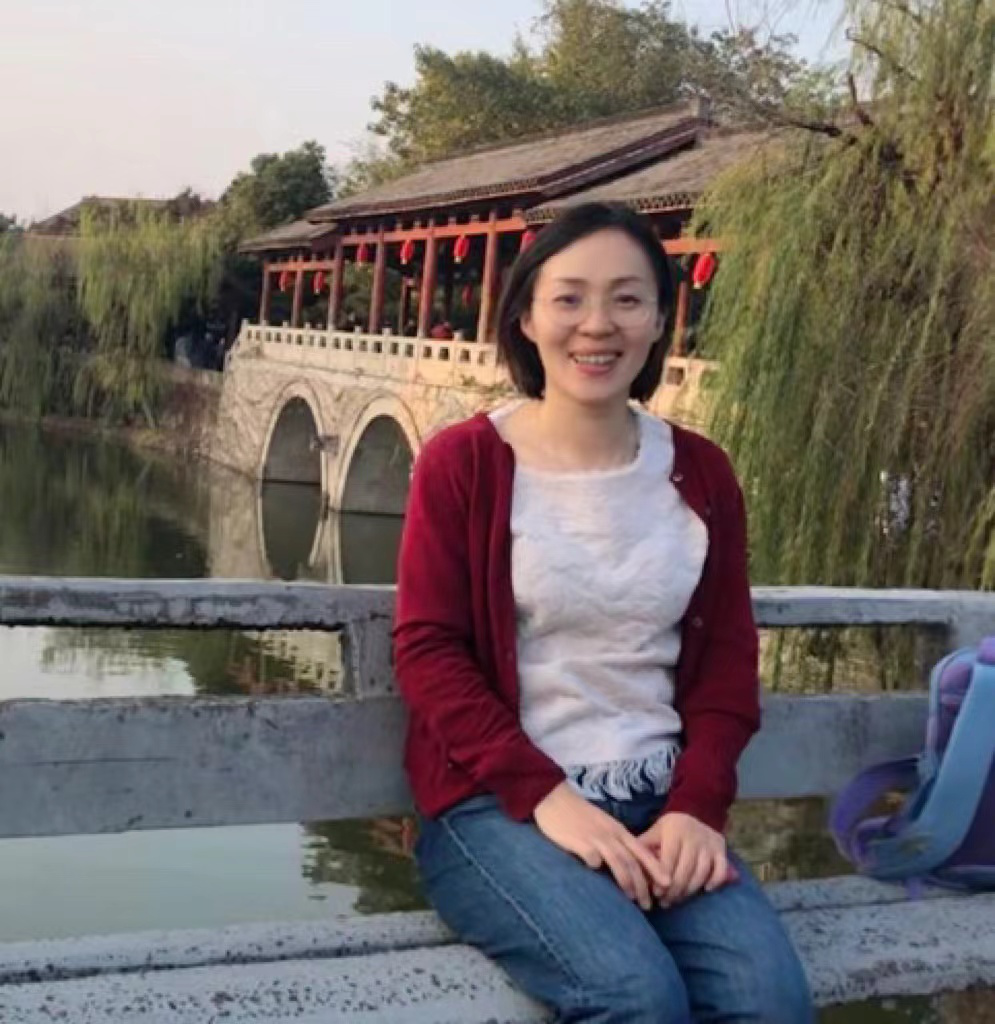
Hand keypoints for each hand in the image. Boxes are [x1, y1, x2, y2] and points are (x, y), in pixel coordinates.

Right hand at [534, 782, 670, 909]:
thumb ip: (614, 842)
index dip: (656, 868)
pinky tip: (597, 874)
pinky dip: (596, 864)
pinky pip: (590, 855)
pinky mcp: (577, 840)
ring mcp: (594, 837)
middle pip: (632, 860)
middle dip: (643, 884)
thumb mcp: (602, 825)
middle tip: (649, 904)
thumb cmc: (578, 815)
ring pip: (617, 860)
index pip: (642, 851)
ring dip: (627, 880)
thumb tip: (628, 867)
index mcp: (617, 830)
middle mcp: (610, 834)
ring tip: (633, 899)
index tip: (668, 884)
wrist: (553, 798)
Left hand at [637, 812, 737, 905]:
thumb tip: (629, 870)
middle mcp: (694, 835)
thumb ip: (643, 849)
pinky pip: (721, 870)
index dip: (662, 879)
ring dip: (689, 890)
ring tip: (677, 900)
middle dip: (674, 890)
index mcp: (675, 830)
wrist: (696, 813)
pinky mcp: (722, 849)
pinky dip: (715, 881)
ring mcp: (709, 842)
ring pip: (701, 872)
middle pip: (685, 869)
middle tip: (665, 902)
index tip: (656, 893)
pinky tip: (705, 890)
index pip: (669, 859)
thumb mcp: (655, 833)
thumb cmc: (670, 830)